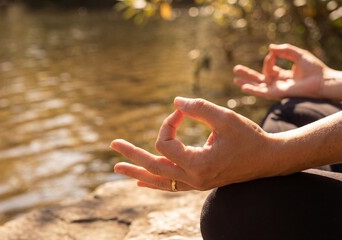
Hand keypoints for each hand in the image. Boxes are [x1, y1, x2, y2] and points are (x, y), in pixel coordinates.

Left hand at [110, 97, 276, 190]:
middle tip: (112, 145)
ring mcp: (195, 184)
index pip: (165, 143)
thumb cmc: (249, 137)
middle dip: (132, 154)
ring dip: (138, 171)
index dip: (168, 123)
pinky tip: (140, 181)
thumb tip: (174, 102)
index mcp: (198, 164)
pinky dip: (153, 182)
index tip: (180, 112)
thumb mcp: (225, 118)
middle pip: (153, 167)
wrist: (268, 159)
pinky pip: (170, 186)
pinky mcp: (198, 183)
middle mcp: (193, 179)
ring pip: (159, 180)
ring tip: (118, 167)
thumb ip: (199, 108)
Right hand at [233, 43, 330, 99]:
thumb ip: (284, 50)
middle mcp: (279, 83)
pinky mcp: (277, 93)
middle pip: (259, 79)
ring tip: (235, 80)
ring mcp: (277, 88)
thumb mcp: (297, 54)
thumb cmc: (313, 68)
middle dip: (248, 74)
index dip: (269, 59)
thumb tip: (270, 48)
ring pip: (258, 86)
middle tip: (236, 69)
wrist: (321, 80)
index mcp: (284, 75)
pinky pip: (262, 92)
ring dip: (247, 83)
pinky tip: (243, 87)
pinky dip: (253, 90)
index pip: (270, 67)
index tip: (273, 53)